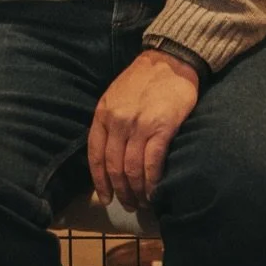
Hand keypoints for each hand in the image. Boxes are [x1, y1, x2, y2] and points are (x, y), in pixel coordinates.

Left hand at [88, 49, 199, 210]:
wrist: (169, 61)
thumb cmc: (142, 80)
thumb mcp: (115, 97)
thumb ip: (110, 122)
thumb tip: (109, 156)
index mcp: (103, 113)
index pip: (95, 155)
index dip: (99, 181)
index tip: (106, 198)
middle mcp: (118, 121)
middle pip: (114, 167)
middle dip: (120, 191)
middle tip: (128, 205)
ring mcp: (139, 126)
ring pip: (132, 169)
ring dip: (137, 192)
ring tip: (142, 203)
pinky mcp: (161, 129)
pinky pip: (153, 164)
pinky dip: (152, 183)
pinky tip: (155, 192)